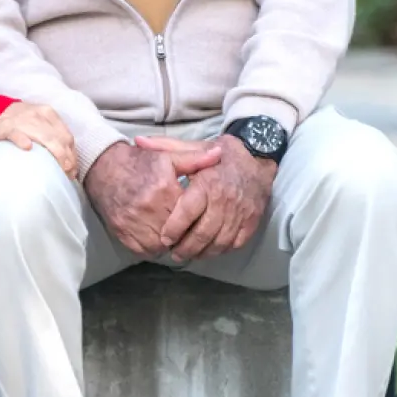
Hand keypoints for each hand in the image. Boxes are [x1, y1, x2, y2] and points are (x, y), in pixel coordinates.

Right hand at [0, 102, 78, 175]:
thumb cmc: (19, 122)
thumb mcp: (39, 123)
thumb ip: (52, 135)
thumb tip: (68, 158)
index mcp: (49, 114)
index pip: (67, 136)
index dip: (73, 154)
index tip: (74, 170)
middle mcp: (38, 115)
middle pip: (58, 138)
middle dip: (67, 158)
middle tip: (68, 174)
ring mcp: (22, 120)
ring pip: (43, 136)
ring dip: (54, 153)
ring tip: (59, 169)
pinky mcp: (6, 127)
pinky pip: (16, 133)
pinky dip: (22, 140)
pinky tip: (27, 148)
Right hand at [84, 140, 221, 256]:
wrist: (103, 168)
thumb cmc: (138, 162)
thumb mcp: (167, 156)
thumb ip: (195, 159)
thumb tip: (219, 155)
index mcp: (163, 188)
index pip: (188, 213)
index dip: (194, 218)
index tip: (197, 217)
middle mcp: (148, 207)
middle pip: (177, 232)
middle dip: (183, 233)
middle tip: (186, 229)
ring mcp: (132, 222)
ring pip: (161, 245)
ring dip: (168, 243)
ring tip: (172, 234)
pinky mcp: (121, 232)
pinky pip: (143, 251)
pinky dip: (152, 247)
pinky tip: (155, 236)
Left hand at [135, 135, 275, 260]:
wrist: (258, 157)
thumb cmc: (222, 154)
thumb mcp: (194, 146)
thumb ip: (165, 147)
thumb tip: (138, 141)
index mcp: (207, 183)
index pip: (187, 212)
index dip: (174, 229)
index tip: (164, 238)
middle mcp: (224, 200)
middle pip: (202, 233)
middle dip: (185, 248)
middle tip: (174, 253)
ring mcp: (240, 213)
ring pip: (218, 242)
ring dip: (202, 253)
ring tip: (189, 254)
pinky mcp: (252, 221)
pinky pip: (235, 243)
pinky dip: (221, 250)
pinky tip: (210, 250)